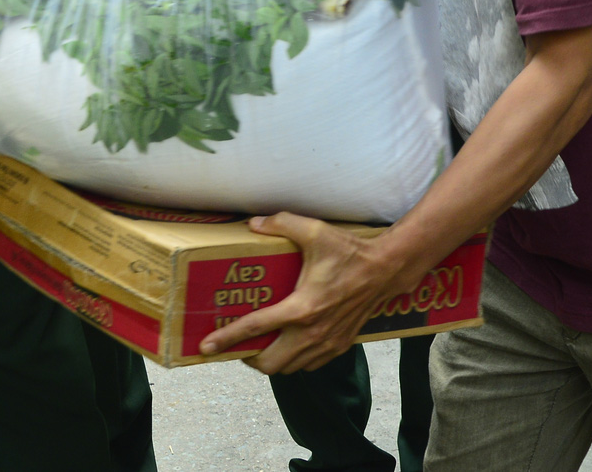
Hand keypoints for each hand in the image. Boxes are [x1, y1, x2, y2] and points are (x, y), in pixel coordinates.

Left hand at [198, 213, 410, 373]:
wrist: (385, 271)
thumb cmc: (350, 252)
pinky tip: (288, 343)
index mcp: (301, 307)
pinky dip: (293, 360)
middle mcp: (312, 332)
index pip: (255, 328)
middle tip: (238, 343)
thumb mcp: (315, 231)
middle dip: (247, 357)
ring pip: (287, 369)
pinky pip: (307, 365)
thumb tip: (253, 224)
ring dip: (270, 361)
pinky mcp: (338, 347)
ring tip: (260, 344)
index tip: (206, 346)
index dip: (227, 338)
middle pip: (268, 363)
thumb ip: (282, 223)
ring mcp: (326, 344)